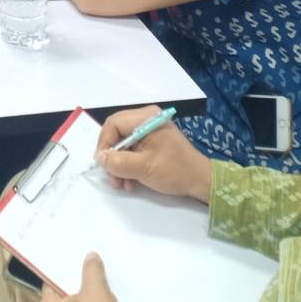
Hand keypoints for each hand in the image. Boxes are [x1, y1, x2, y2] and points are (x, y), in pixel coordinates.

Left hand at [36, 254, 130, 301]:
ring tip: (100, 278)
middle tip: (91, 263)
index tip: (78, 255)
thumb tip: (90, 257)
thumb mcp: (97, 292)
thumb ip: (92, 271)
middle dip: (79, 281)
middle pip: (65, 294)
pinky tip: (104, 300)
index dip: (66, 268)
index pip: (52, 282)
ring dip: (88, 296)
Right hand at [94, 105, 212, 201]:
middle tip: (112, 177)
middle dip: (112, 157)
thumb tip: (100, 157)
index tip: (103, 164)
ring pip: (123, 144)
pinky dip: (128, 165)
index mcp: (146, 117)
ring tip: (121, 184)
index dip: (104, 144)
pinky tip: (130, 181)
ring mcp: (150, 130)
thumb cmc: (174, 170)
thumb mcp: (143, 168)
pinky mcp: (152, 142)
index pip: (113, 124)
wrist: (200, 180)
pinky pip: (132, 149)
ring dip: (119, 164)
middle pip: (117, 133)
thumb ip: (119, 162)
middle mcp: (146, 119)